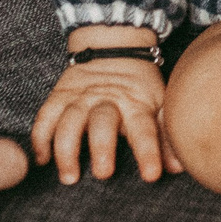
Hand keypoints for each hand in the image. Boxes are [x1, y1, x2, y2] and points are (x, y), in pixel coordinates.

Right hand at [31, 30, 179, 184]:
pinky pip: (45, 117)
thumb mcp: (158, 102)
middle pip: (102, 122)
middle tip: (103, 174)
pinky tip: (41, 160)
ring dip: (66, 150)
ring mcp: (80, 97)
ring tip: (69, 177)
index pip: (144, 128)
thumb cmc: (139, 84)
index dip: (148, 151)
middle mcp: (106, 99)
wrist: (112, 45)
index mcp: (135, 102)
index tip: (152, 175)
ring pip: (69, 121)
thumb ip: (167, 135)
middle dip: (102, 147)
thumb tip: (179, 167)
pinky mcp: (59, 96)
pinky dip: (41, 138)